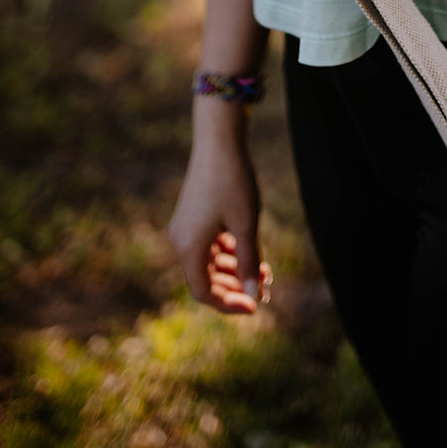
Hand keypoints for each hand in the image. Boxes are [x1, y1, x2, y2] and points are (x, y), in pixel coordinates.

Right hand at [167, 123, 270, 314]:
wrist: (219, 141)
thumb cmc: (233, 182)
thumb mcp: (246, 225)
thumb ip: (249, 263)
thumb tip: (255, 296)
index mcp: (188, 248)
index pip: (204, 292)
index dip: (229, 304)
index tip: (256, 306)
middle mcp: (180, 240)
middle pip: (206, 278)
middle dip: (235, 286)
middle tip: (265, 286)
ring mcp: (185, 227)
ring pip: (209, 261)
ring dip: (235, 268)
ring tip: (264, 269)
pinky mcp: (192, 216)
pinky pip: (208, 245)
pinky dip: (228, 251)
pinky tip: (249, 249)